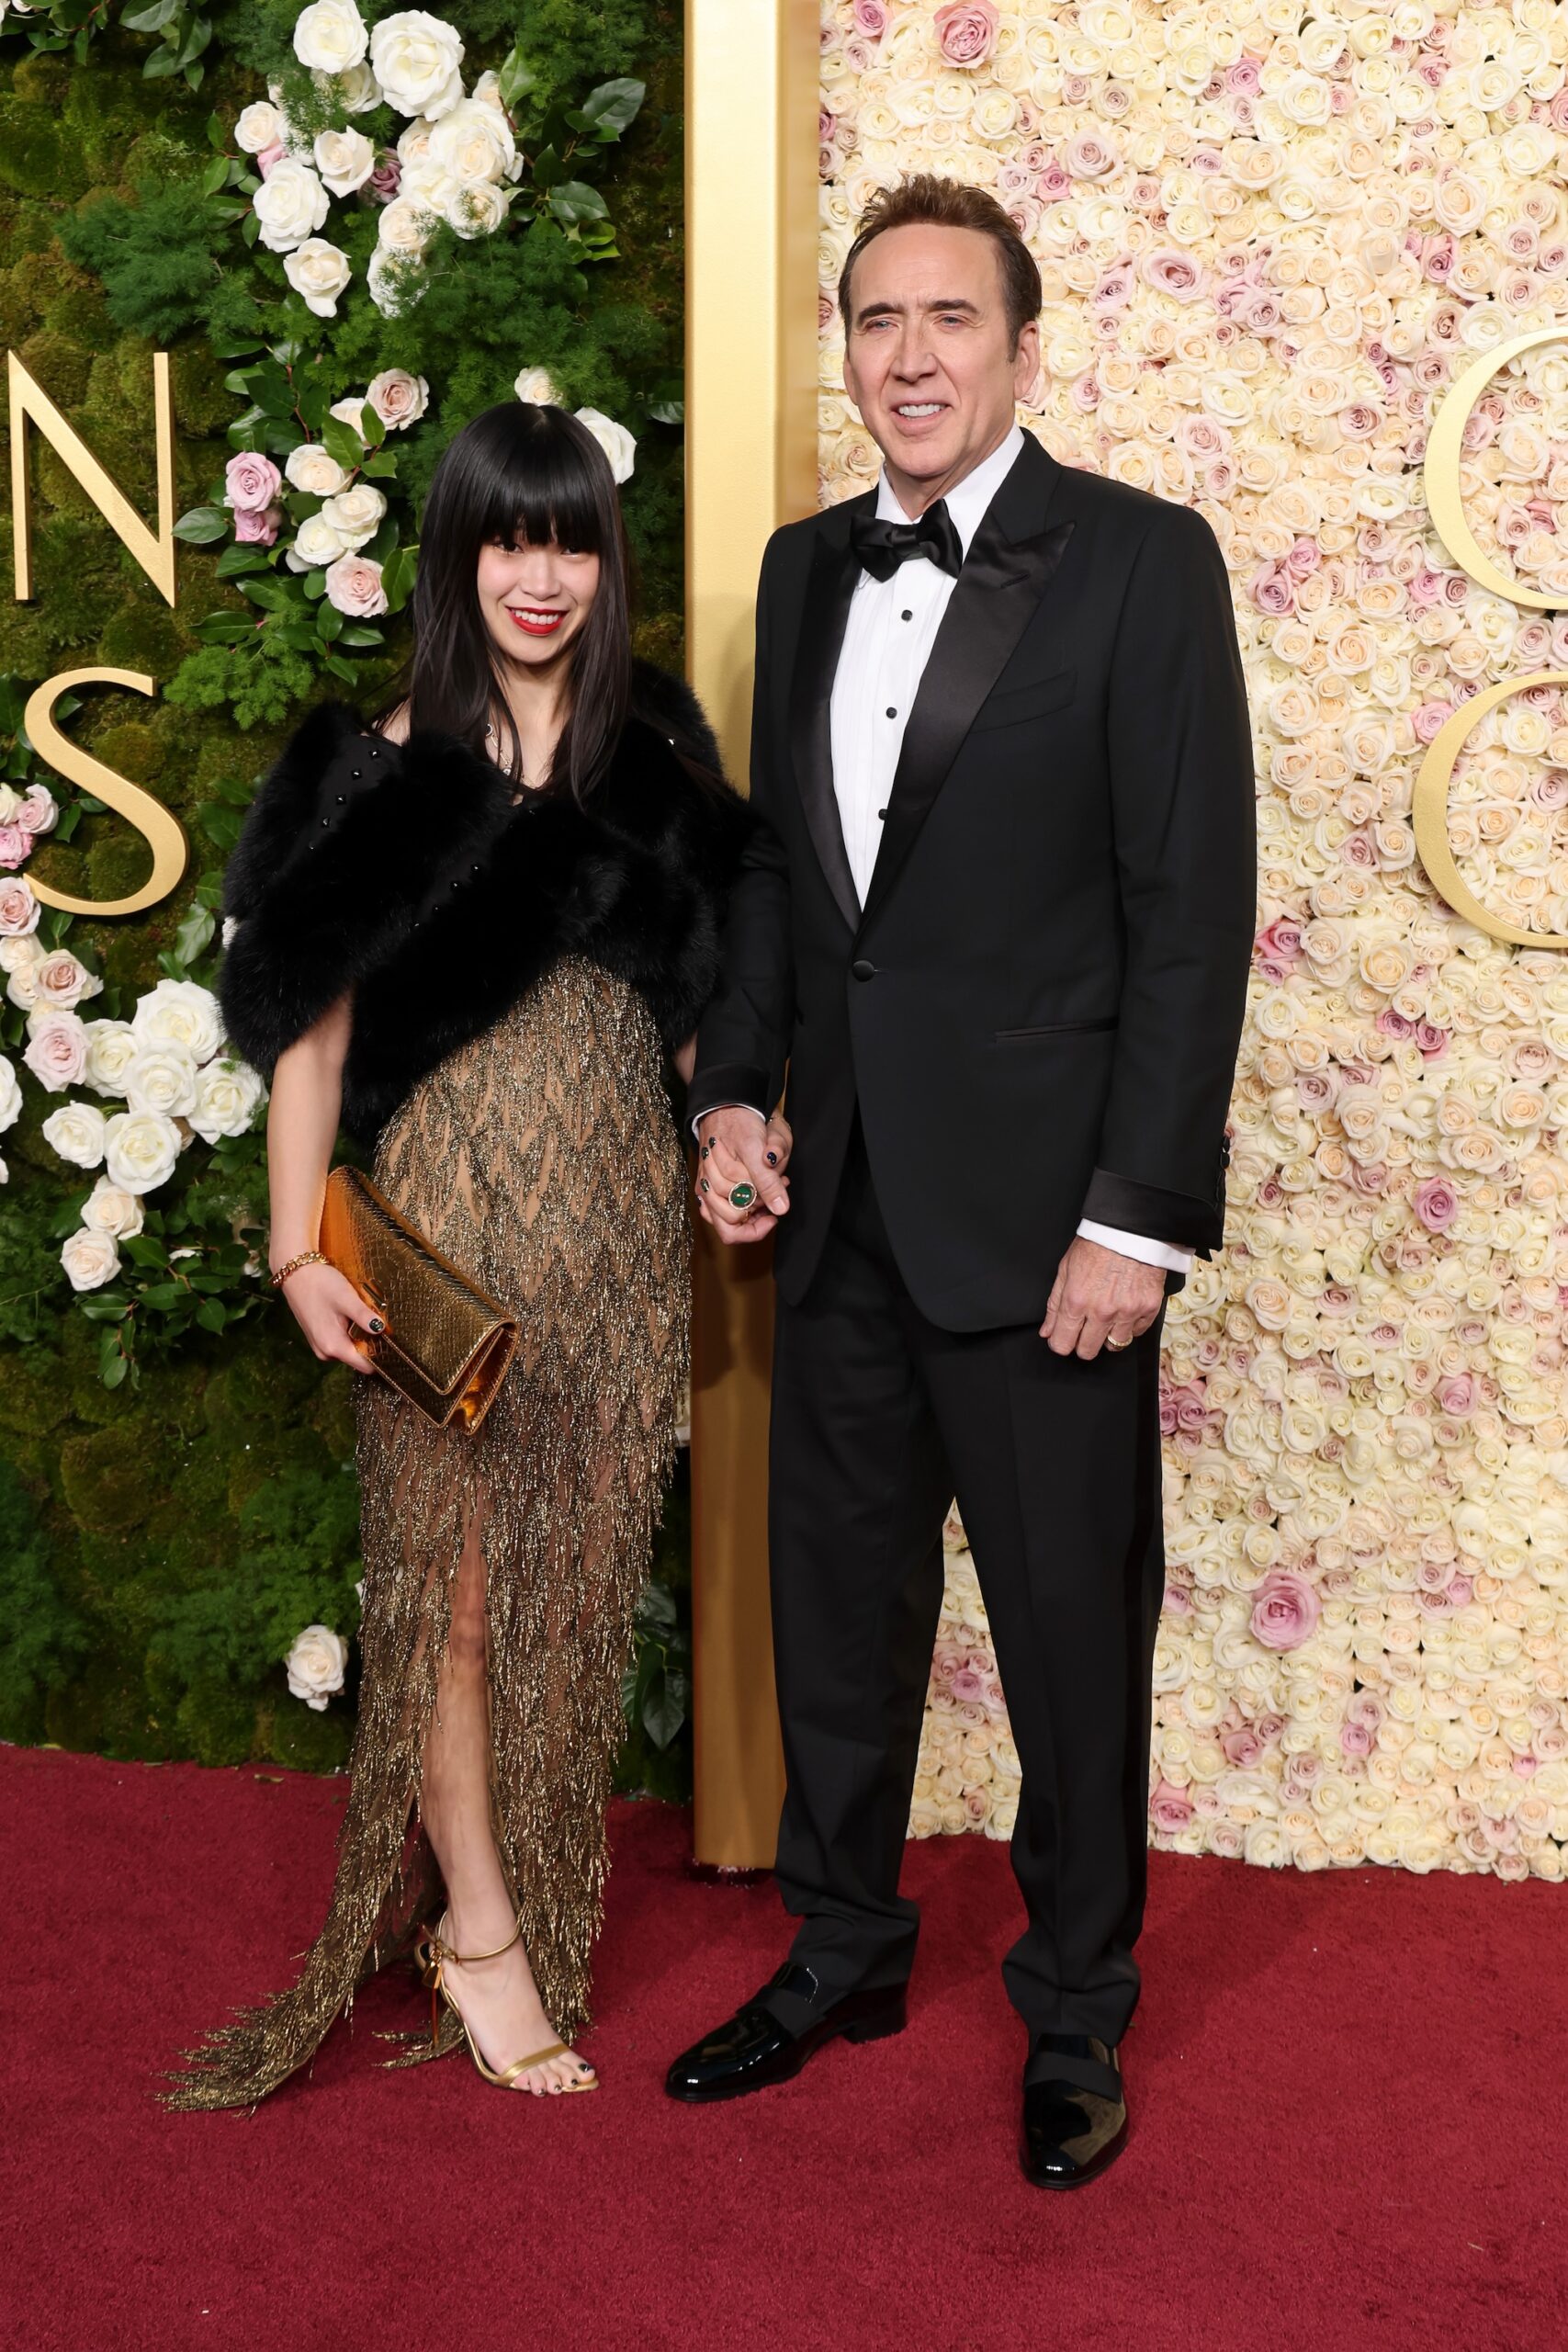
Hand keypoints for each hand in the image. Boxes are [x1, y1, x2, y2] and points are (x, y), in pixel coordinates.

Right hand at [277, 1258, 382, 1372]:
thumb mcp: (346, 1298)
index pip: (365, 1366)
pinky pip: (341, 1342)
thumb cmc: (320, 1284)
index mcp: (334, 1347)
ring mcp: (320, 1347)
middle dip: (370, 1342)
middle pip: (359, 1358)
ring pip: (350, 1349)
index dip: (380, 1356)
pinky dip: (349, 1332)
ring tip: (361, 1314)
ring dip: (359, 1336)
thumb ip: (364, 1316)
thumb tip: (382, 1329)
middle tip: (375, 1320)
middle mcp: (326, 1353)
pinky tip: (348, 1315)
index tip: (391, 1341)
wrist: (295, 1273)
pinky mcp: (318, 1339)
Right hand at [695, 1106, 792, 1244]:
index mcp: (717, 1180)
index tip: (776, 1211)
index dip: (760, 1219)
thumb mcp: (757, 1149)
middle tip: (772, 1191)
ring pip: (728, 1218)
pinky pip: (720, 1211)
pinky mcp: (708, 1186)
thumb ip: (768, 1180)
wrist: (727, 1105)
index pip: (737, 1221)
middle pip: (732, 1222)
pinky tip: (754, 1194)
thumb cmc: (740, 1123)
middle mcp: (708, 1188)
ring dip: (752, 1207)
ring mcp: (707, 1187)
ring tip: (765, 1188)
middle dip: (757, 1210)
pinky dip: (741, 1207)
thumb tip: (780, 1208)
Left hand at [1041, 1236, 1164, 1359]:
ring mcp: (1127, 1312)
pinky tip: (1124, 1310)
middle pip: (1087, 1351)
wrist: (1132, 1229)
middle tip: (1085, 1328)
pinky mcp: (1148, 1308)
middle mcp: (1102, 1312)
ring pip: (1114, 1346)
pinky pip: (1136, 1332)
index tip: (1064, 1337)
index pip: (1062, 1344)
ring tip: (1107, 1318)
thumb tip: (1048, 1331)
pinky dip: (1130, 1326)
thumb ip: (1054, 1304)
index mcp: (1076, 1301)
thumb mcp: (1066, 1269)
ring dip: (1108, 1336)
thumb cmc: (1097, 1244)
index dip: (1060, 1343)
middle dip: (1082, 1343)